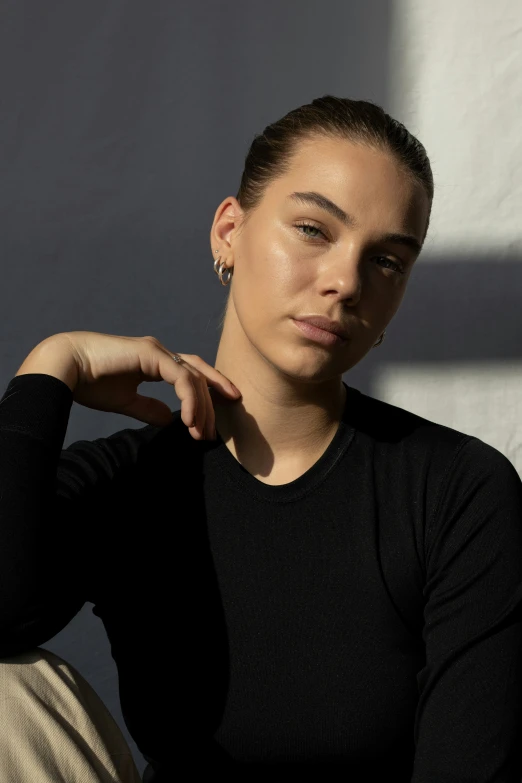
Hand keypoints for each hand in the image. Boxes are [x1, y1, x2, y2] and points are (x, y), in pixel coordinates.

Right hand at [32, 331, 240, 438]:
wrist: (65, 367)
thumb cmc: (89, 382)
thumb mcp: (125, 401)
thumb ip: (148, 408)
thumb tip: (168, 419)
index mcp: (155, 361)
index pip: (192, 375)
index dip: (209, 393)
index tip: (215, 420)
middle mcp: (160, 353)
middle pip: (199, 376)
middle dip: (210, 406)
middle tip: (212, 434)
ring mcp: (157, 351)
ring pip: (194, 378)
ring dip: (201, 408)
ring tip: (199, 433)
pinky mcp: (151, 354)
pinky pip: (181, 378)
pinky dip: (189, 400)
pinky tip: (189, 421)